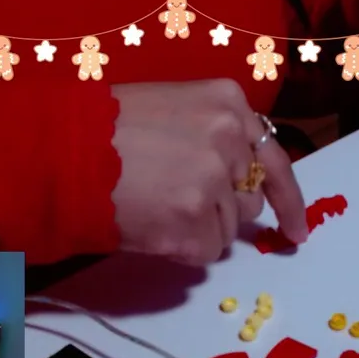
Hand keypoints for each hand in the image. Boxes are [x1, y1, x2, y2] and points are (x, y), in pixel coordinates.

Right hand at [110, 81, 308, 265]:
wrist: (62, 151)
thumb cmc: (106, 130)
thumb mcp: (173, 109)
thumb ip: (215, 138)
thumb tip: (241, 184)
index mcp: (228, 104)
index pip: (276, 161)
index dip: (288, 202)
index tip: (297, 231)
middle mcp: (229, 140)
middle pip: (248, 201)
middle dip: (221, 210)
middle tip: (176, 201)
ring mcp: (213, 183)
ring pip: (227, 232)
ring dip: (197, 229)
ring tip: (154, 206)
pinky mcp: (193, 222)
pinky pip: (206, 252)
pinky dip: (182, 250)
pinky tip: (153, 225)